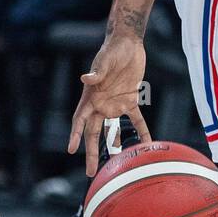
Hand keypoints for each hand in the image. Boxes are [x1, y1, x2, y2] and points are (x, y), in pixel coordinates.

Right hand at [68, 33, 151, 175]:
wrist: (127, 44)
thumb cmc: (112, 51)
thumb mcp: (104, 60)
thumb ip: (97, 72)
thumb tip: (85, 78)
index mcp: (91, 97)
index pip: (80, 119)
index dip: (76, 134)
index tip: (71, 149)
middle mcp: (101, 104)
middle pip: (94, 133)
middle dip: (91, 152)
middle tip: (90, 172)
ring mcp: (115, 104)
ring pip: (112, 131)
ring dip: (113, 147)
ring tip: (114, 166)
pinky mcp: (130, 100)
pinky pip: (136, 120)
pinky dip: (141, 132)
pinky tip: (146, 145)